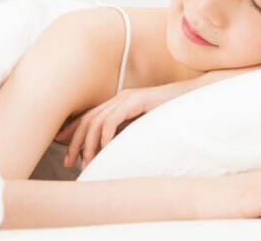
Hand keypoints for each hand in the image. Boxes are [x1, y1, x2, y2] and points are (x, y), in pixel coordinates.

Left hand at [54, 78, 206, 168]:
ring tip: (87, 161)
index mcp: (119, 103)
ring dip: (89, 143)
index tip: (65, 153)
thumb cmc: (172, 116)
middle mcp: (119, 99)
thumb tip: (109, 154)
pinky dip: (105, 135)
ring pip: (97, 121)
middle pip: (88, 120)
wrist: (195, 98)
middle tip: (69, 163)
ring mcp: (127, 98)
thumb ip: (128, 134)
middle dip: (75, 142)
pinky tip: (104, 148)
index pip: (89, 117)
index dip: (73, 134)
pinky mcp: (136, 100)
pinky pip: (113, 119)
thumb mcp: (144, 127)